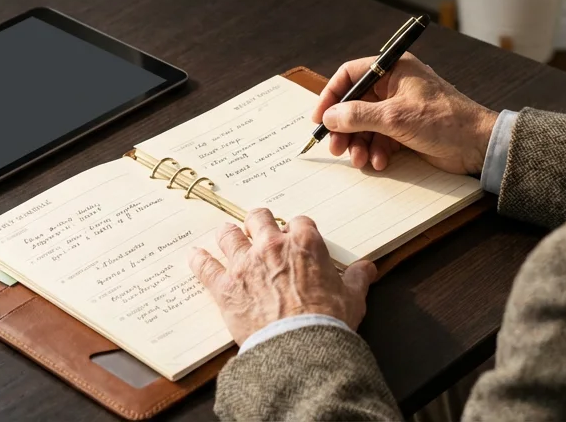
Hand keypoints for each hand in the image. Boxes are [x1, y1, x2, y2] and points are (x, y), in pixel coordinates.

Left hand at [188, 209, 375, 345]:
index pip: (299, 222)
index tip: (295, 238)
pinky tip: (196, 256)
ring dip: (228, 234)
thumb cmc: (328, 321)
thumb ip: (358, 279)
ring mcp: (245, 264)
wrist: (299, 346)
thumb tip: (369, 269)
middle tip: (259, 229)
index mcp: (305, 243)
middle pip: (259, 218)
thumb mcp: (352, 298)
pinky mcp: (224, 286)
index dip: (296, 230)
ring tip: (227, 234)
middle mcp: (272, 246)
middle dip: (259, 222)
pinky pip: (205, 266)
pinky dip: (199, 260)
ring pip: (229, 235)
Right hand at [312, 52, 497, 174]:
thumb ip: (358, 116)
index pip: (351, 74)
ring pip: (366, 125)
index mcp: (394, 70)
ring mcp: (400, 109)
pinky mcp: (406, 130)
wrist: (477, 145)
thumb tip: (329, 117)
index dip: (332, 95)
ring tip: (360, 160)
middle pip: (355, 104)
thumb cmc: (443, 120)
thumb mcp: (395, 117)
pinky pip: (380, 138)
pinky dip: (376, 151)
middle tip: (336, 147)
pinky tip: (380, 162)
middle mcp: (395, 86)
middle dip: (345, 128)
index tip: (320, 117)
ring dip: (359, 143)